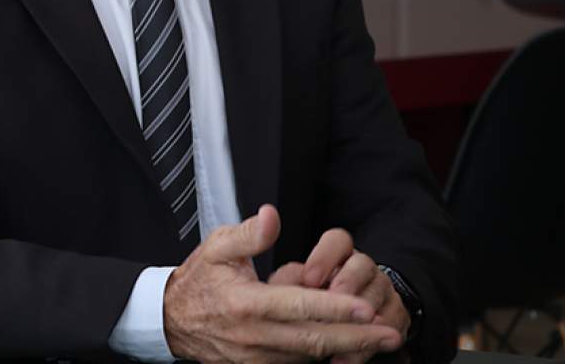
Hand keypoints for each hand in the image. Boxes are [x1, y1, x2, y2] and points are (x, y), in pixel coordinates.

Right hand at [163, 205, 402, 363]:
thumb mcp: (218, 246)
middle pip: (315, 341)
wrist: (172, 320)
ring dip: (347, 350)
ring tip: (380, 340)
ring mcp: (257, 358)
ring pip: (310, 357)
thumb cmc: (201, 278)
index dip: (334, 308)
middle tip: (391, 335)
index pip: (299, 307)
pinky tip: (350, 348)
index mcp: (247, 303)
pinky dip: (325, 357)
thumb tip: (273, 215)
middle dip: (357, 339)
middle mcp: (255, 336)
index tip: (365, 308)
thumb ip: (250, 233)